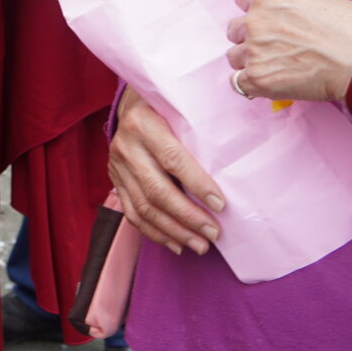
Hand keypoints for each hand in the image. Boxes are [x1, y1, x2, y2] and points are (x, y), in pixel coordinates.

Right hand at [108, 87, 224, 256]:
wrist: (130, 105)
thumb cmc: (166, 107)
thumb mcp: (180, 107)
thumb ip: (199, 129)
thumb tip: (236, 162)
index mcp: (143, 123)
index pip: (172, 159)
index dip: (197, 184)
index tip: (221, 205)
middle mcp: (126, 145)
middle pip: (156, 189)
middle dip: (188, 216)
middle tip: (214, 233)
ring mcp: (117, 165)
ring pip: (144, 207)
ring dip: (174, 231)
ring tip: (200, 245)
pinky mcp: (115, 181)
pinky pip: (132, 214)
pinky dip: (155, 233)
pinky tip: (176, 244)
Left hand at [226, 0, 351, 103]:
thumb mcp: (317, 0)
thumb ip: (290, 6)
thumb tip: (286, 15)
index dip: (257, 11)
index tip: (270, 21)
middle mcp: (255, 20)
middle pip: (236, 29)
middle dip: (252, 37)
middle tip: (275, 47)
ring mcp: (254, 51)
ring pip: (235, 56)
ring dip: (250, 61)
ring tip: (276, 67)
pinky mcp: (258, 79)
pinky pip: (238, 83)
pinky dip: (251, 84)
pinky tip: (270, 83)